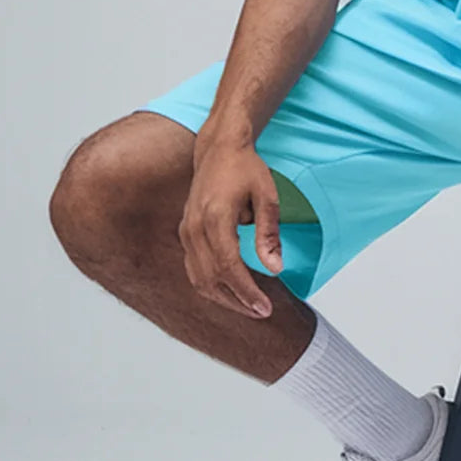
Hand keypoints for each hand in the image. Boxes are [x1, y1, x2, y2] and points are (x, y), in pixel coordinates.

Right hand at [178, 139, 282, 317]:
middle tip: (262, 312)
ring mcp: (186, 231)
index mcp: (215, 217)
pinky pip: (193, 268)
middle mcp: (195, 228)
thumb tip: (275, 268)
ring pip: (198, 278)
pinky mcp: (185, 232)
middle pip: (211, 279)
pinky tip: (231, 290)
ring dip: (223, 297)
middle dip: (237, 301)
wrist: (219, 149)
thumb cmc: (245, 168)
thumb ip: (269, 234)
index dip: (246, 292)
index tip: (265, 308)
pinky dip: (211, 284)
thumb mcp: (267, 196)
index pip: (229, 267)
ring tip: (249, 306)